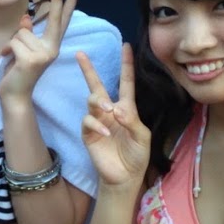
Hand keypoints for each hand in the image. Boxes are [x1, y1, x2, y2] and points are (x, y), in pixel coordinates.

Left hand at [0, 0, 83, 101]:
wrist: (14, 97)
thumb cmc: (18, 72)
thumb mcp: (23, 49)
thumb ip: (27, 34)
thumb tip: (25, 19)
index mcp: (52, 45)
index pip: (62, 19)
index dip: (69, 1)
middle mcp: (52, 49)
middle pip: (55, 17)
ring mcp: (44, 55)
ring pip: (22, 32)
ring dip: (12, 43)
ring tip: (13, 57)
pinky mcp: (31, 60)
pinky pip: (14, 41)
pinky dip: (7, 49)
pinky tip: (9, 60)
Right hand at [78, 43, 150, 186]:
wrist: (124, 177)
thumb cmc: (137, 155)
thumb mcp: (143, 137)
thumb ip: (132, 121)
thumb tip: (116, 109)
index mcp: (126, 108)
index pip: (125, 82)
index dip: (126, 65)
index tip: (125, 46)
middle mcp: (109, 111)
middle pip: (97, 85)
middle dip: (88, 69)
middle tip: (80, 54)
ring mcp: (97, 121)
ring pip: (91, 101)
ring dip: (98, 101)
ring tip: (107, 109)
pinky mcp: (88, 134)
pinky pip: (88, 121)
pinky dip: (96, 124)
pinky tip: (106, 132)